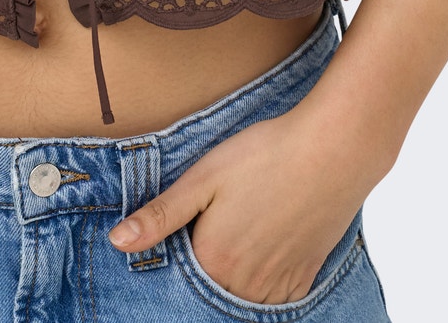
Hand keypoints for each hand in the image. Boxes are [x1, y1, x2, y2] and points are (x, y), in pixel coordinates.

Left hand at [107, 96, 373, 305]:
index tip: (186, 224)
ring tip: (239, 228)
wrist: (331, 151)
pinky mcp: (304, 279)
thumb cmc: (263, 156)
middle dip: (205, 263)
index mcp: (213, 261)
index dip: (177, 248)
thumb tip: (116, 242)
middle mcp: (244, 285)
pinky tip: (263, 242)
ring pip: (241, 296)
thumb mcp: (202, 178)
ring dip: (233, 274)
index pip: (178, 275)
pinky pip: (273, 297)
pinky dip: (263, 280)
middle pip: (210, 287)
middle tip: (221, 220)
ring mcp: (278, 288)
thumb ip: (159, 216)